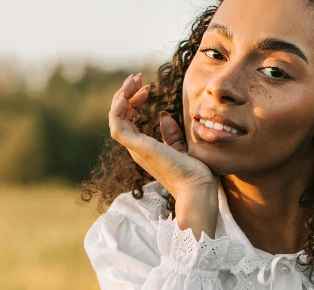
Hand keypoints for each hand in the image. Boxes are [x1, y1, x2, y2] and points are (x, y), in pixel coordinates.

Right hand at [109, 73, 215, 198]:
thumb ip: (171, 134)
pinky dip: (118, 109)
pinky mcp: (138, 148)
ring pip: (116, 118)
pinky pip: (117, 126)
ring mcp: (136, 148)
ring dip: (121, 96)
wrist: (197, 188)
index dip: (134, 101)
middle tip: (136, 77)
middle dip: (125, 94)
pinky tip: (127, 95)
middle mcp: (136, 148)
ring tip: (133, 80)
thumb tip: (163, 115)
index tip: (147, 88)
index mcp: (145, 148)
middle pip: (120, 116)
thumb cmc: (194, 173)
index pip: (129, 120)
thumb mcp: (182, 147)